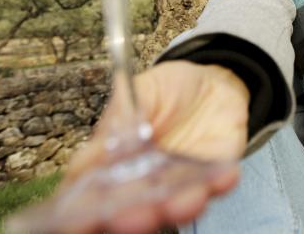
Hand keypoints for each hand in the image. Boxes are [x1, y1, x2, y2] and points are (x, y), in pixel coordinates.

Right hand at [61, 60, 249, 232]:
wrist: (211, 83)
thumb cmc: (167, 91)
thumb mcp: (138, 93)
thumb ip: (119, 121)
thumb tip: (89, 155)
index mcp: (112, 168)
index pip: (88, 201)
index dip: (81, 215)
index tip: (80, 220)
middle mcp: (143, 186)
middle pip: (131, 215)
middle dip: (132, 219)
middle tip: (133, 217)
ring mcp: (178, 186)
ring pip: (175, 209)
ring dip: (178, 208)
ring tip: (183, 200)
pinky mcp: (212, 178)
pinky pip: (216, 187)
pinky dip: (218, 184)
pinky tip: (224, 177)